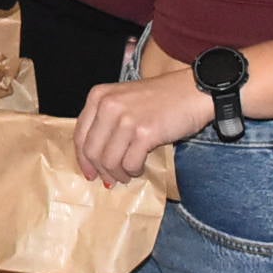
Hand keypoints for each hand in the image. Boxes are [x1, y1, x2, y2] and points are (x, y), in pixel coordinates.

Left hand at [73, 69, 213, 183]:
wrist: (192, 91)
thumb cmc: (160, 98)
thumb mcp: (123, 99)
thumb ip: (105, 120)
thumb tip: (93, 158)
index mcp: (98, 96)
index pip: (80, 135)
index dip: (83, 159)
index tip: (90, 173)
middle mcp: (108, 106)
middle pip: (92, 151)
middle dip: (100, 171)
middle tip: (110, 180)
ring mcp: (126, 119)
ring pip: (109, 161)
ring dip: (118, 174)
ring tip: (127, 174)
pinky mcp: (145, 133)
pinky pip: (130, 163)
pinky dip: (133, 171)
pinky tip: (140, 167)